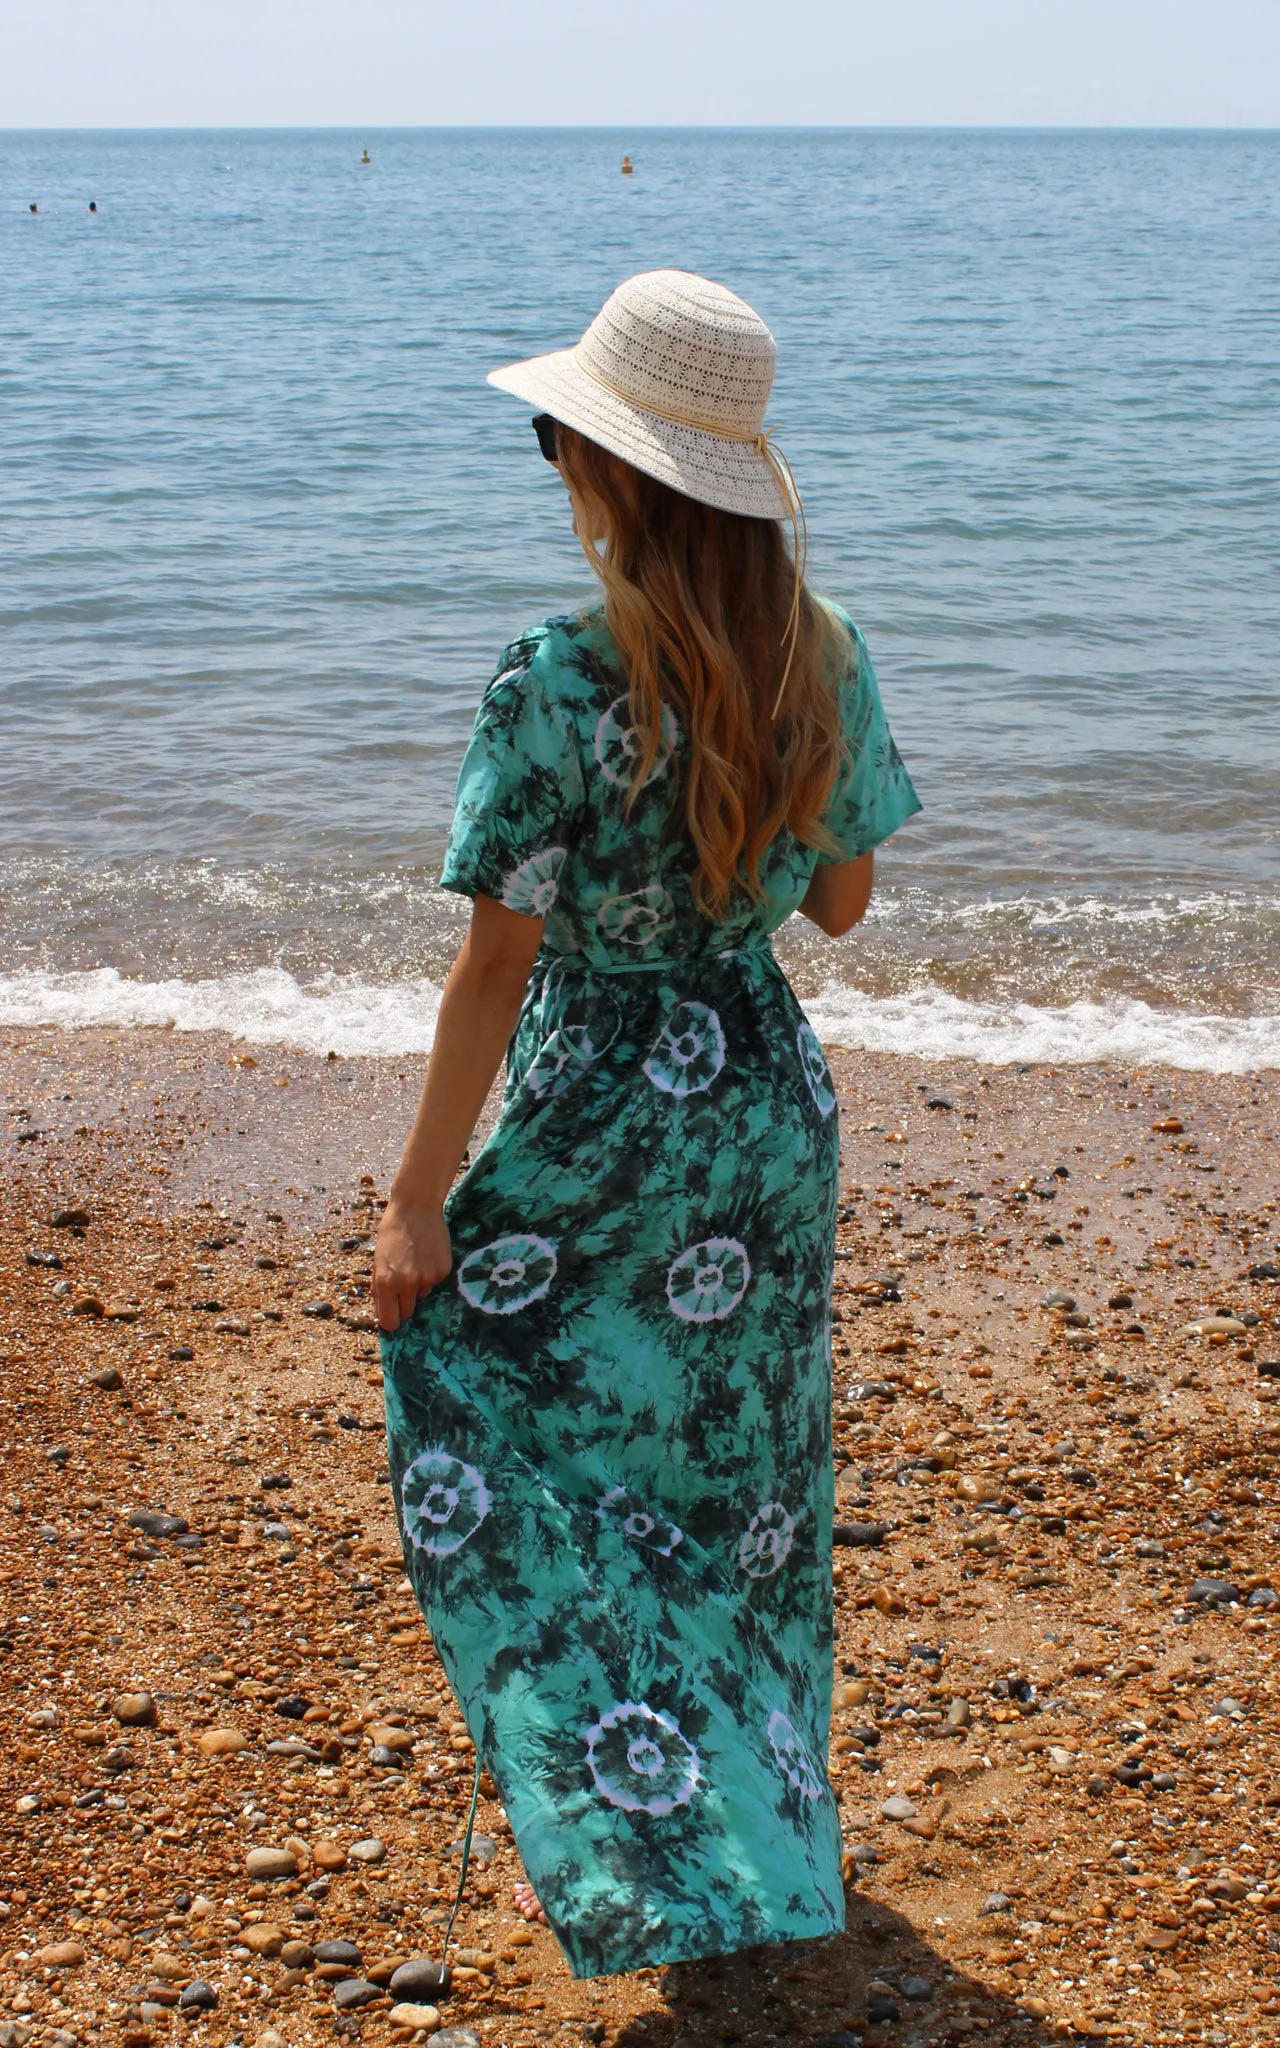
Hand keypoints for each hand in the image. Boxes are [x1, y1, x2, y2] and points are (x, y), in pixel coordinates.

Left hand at [373, 1200, 452, 1333]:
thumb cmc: (392, 1231)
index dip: (390, 1320)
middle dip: (403, 1304)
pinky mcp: (443, 1271)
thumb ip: (379, 1286)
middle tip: (402, 1284)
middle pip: (407, 1313)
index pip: (390, 1322)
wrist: (416, 1207)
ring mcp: (428, 1278)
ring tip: (415, 1261)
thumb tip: (383, 1310)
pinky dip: (430, 1273)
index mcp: (385, 1282)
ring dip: (417, 1285)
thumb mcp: (377, 1258)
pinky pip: (435, 1281)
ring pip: (422, 1295)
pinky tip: (427, 1254)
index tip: (391, 1315)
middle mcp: (407, 1284)